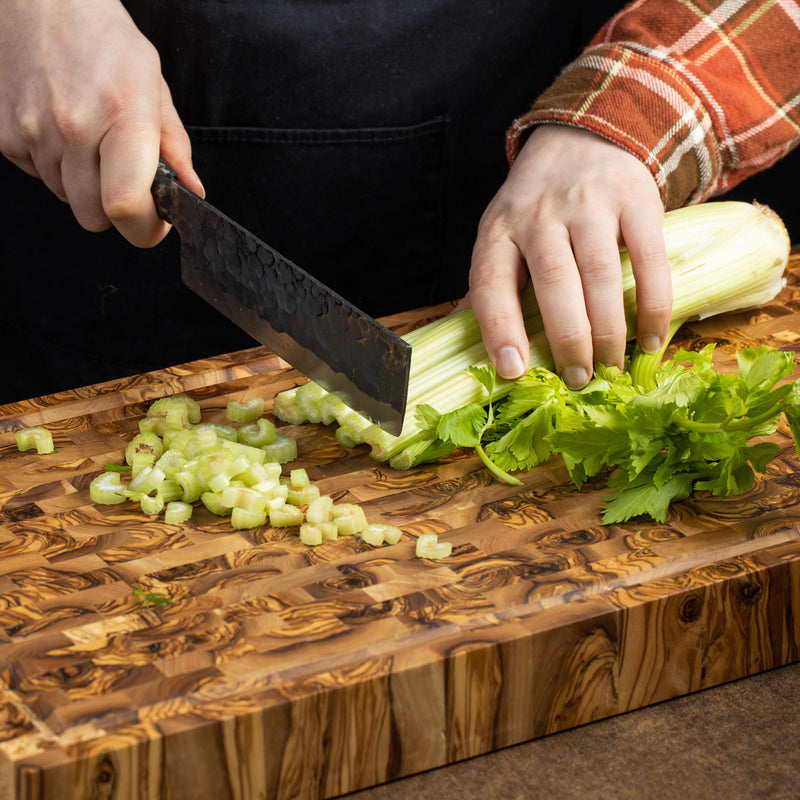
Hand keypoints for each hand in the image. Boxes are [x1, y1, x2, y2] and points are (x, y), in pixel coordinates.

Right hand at [0, 0, 202, 246]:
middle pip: (95, 218)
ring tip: (92, 140)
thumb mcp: (153, 86)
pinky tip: (63, 130)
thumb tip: (192, 192)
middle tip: (126, 179)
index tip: (157, 222)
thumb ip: (175, 146)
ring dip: (85, 185)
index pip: (125, 205)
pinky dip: (56, 167)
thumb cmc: (104, 40)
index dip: (145, 228)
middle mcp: (73, 126)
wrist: (38, 0)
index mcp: (122, 114)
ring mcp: (33, 131)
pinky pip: (39, 178)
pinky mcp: (5, 135)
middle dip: (116, 210)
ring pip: (67, 200)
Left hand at [468, 124, 672, 387]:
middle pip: (553, 282)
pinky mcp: (636, 199)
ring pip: (599, 274)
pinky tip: (651, 338)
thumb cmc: (535, 208)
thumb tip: (470, 350)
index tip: (513, 370)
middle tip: (578, 379)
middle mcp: (539, 215)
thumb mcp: (501, 236)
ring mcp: (589, 204)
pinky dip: (654, 303)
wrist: (583, 137)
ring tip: (611, 367)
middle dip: (567, 339)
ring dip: (609, 330)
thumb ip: (490, 289)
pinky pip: (648, 259)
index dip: (500, 329)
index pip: (491, 282)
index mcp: (498, 231)